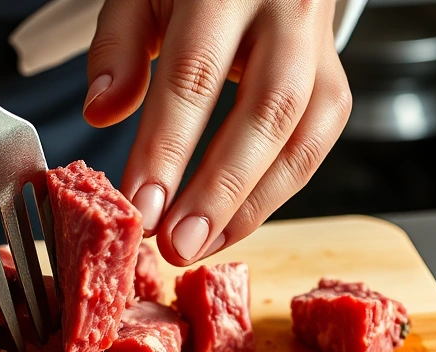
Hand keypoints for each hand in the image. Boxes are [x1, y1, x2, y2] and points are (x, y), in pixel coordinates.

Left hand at [84, 0, 351, 266]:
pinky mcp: (335, 76)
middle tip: (177, 244)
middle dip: (219, 189)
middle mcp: (286, 12)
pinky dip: (274, 191)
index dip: (168, 146)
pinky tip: (231, 223)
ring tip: (200, 245)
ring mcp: (319, 45)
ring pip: (303, 133)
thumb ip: (116, 47)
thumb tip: (101, 112)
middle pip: (265, 111)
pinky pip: (316, 141)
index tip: (142, 205)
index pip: (195, 74)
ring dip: (252, 202)